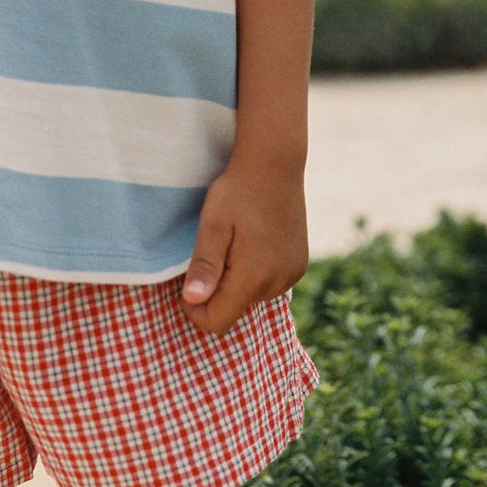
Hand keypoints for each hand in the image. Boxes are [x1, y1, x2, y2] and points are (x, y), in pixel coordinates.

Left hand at [179, 154, 308, 335]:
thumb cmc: (237, 192)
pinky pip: (270, 284)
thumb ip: (204, 266)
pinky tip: (252, 244)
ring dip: (237, 282)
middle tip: (212, 252)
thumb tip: (192, 300)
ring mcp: (292, 274)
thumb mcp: (212, 226)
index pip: (218, 322)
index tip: (186, 285)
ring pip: (253, 298)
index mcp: (253, 276)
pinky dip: (256, 274)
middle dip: (217, 292)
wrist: (275, 164)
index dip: (196, 311)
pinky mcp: (299, 265)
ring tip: (234, 244)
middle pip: (235, 310)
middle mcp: (277, 282)